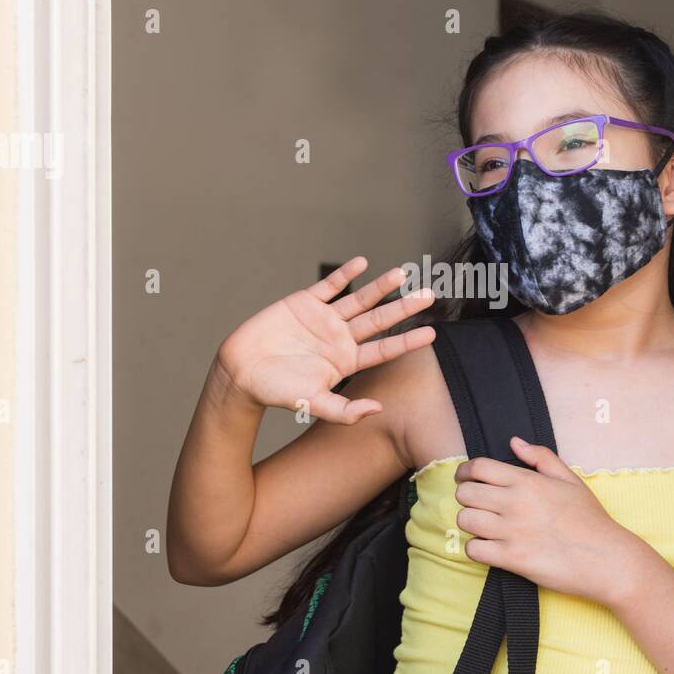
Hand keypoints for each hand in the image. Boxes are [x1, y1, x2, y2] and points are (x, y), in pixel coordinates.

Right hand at [214, 256, 435, 423]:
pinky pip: (329, 285)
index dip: (407, 340)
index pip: (384, 349)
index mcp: (347, 361)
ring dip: (380, 286)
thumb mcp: (312, 403)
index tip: (432, 333)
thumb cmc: (276, 391)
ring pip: (359, 299)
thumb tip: (377, 410)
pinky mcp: (304, 303)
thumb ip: (344, 410)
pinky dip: (344, 274)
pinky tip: (361, 263)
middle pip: (380, 320)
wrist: (242, 371)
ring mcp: (324, 318)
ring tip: (402, 273)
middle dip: (404, 308)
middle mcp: (340, 338)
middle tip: (429, 295)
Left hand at [452, 436, 645, 605]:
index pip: (478, 467)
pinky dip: (476, 549)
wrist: (607, 559)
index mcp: (528, 481)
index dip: (465, 472)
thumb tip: (514, 442)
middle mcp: (516, 503)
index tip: (465, 479)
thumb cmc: (590, 519)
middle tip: (478, 505)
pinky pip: (473, 550)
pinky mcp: (512, 558)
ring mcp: (512, 531)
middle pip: (465, 493)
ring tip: (485, 527)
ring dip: (471, 524)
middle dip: (467, 498)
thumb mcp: (570, 480)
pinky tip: (489, 548)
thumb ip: (541, 457)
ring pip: (465, 520)